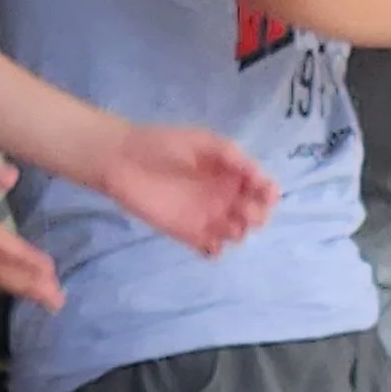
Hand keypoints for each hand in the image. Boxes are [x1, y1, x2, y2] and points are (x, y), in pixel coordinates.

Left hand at [95, 121, 279, 256]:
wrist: (122, 160)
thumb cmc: (162, 144)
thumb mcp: (202, 141)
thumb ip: (231, 155)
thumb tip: (259, 175)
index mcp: (230, 172)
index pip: (260, 187)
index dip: (268, 193)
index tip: (267, 195)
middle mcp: (223, 196)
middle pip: (253, 213)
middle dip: (257, 215)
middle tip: (245, 212)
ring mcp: (207, 217)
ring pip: (236, 233)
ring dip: (238, 232)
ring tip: (226, 226)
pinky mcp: (187, 234)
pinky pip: (211, 249)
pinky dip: (215, 250)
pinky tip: (210, 243)